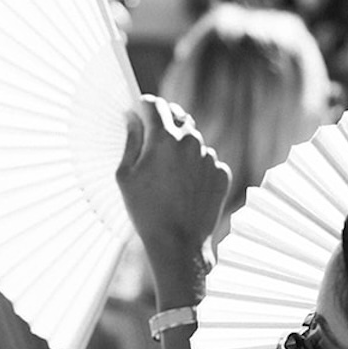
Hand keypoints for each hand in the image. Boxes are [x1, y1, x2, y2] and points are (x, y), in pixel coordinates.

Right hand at [117, 98, 230, 280]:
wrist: (178, 244)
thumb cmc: (145, 211)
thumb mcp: (125, 176)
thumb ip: (130, 140)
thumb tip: (132, 118)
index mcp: (164, 138)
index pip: (154, 104)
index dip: (143, 105)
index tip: (138, 111)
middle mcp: (191, 141)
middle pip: (177, 117)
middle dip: (164, 123)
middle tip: (153, 142)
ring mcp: (209, 157)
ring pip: (193, 141)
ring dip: (181, 149)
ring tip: (168, 177)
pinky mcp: (222, 173)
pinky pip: (206, 161)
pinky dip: (196, 168)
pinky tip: (185, 189)